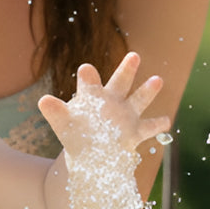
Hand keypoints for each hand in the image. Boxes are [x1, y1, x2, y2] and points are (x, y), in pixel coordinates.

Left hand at [37, 52, 168, 158]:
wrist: (89, 153)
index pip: (90, 82)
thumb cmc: (76, 133)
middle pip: (120, 82)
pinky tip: (166, 120)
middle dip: (126, 70)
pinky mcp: (134, 132)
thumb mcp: (63, 123)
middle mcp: (112, 101)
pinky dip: (158, 124)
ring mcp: (125, 115)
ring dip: (147, 91)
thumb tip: (43, 100)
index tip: (85, 69)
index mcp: (93, 95)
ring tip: (158, 80)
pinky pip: (148, 127)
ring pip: (139, 99)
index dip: (88, 77)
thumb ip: (55, 112)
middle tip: (134, 55)